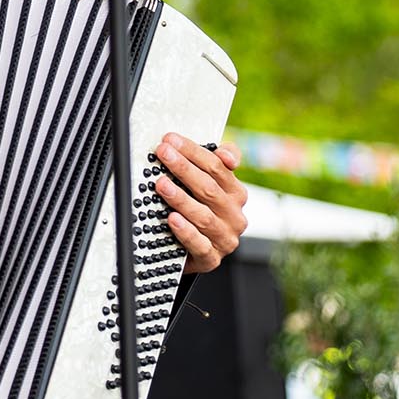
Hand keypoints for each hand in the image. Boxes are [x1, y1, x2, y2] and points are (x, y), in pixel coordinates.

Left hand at [155, 132, 247, 273]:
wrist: (193, 252)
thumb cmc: (200, 211)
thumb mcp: (210, 186)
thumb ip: (217, 165)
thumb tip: (225, 153)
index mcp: (236, 194)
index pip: (218, 167)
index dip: (193, 152)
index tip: (171, 140)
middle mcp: (234, 216)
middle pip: (209, 188)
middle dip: (183, 168)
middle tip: (163, 154)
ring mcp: (224, 238)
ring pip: (204, 216)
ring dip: (181, 198)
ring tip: (162, 185)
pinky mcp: (211, 258)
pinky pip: (199, 244)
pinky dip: (185, 231)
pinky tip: (172, 218)